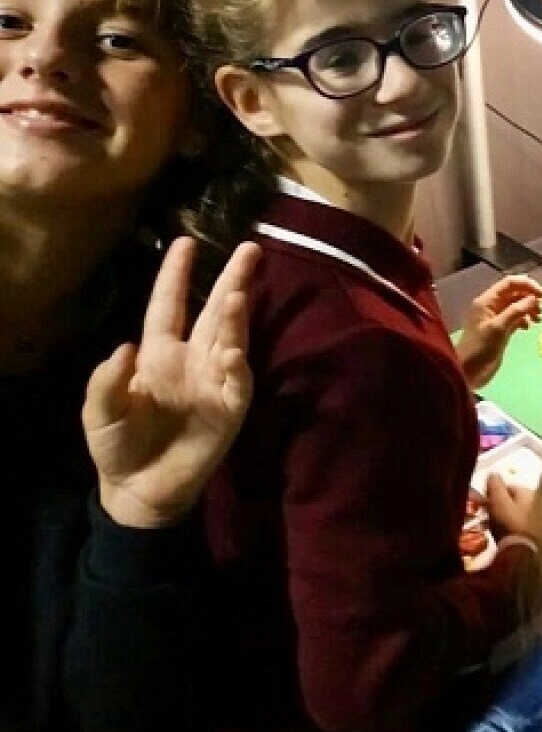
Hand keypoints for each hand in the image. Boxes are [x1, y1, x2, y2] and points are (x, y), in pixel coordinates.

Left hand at [83, 239, 258, 529]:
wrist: (142, 490)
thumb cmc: (118, 446)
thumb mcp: (99, 414)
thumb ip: (106, 382)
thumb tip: (125, 346)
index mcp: (159, 354)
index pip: (169, 305)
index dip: (176, 275)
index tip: (185, 242)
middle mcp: (193, 359)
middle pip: (216, 311)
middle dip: (233, 278)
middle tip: (250, 248)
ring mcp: (216, 381)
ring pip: (232, 336)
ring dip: (236, 313)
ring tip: (239, 289)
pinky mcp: (231, 407)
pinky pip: (238, 380)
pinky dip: (237, 365)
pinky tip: (233, 352)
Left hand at [455, 274, 541, 388]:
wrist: (469, 371)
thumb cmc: (480, 348)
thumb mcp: (498, 328)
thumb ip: (516, 311)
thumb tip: (533, 299)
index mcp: (487, 301)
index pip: (509, 283)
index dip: (527, 285)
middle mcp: (492, 306)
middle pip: (514, 293)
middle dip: (529, 298)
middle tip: (541, 310)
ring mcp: (496, 318)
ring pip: (516, 306)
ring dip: (528, 309)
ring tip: (538, 320)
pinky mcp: (501, 330)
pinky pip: (515, 318)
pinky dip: (524, 320)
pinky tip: (527, 328)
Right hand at [484, 472, 541, 541]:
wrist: (524, 552)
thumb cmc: (509, 523)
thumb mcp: (498, 501)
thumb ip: (495, 485)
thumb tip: (493, 474)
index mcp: (529, 492)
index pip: (508, 487)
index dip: (492, 494)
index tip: (482, 505)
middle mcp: (538, 501)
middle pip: (512, 500)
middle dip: (496, 507)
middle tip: (484, 517)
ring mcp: (539, 517)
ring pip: (515, 513)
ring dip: (501, 518)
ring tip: (488, 527)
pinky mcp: (537, 532)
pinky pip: (519, 525)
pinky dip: (509, 527)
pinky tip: (500, 535)